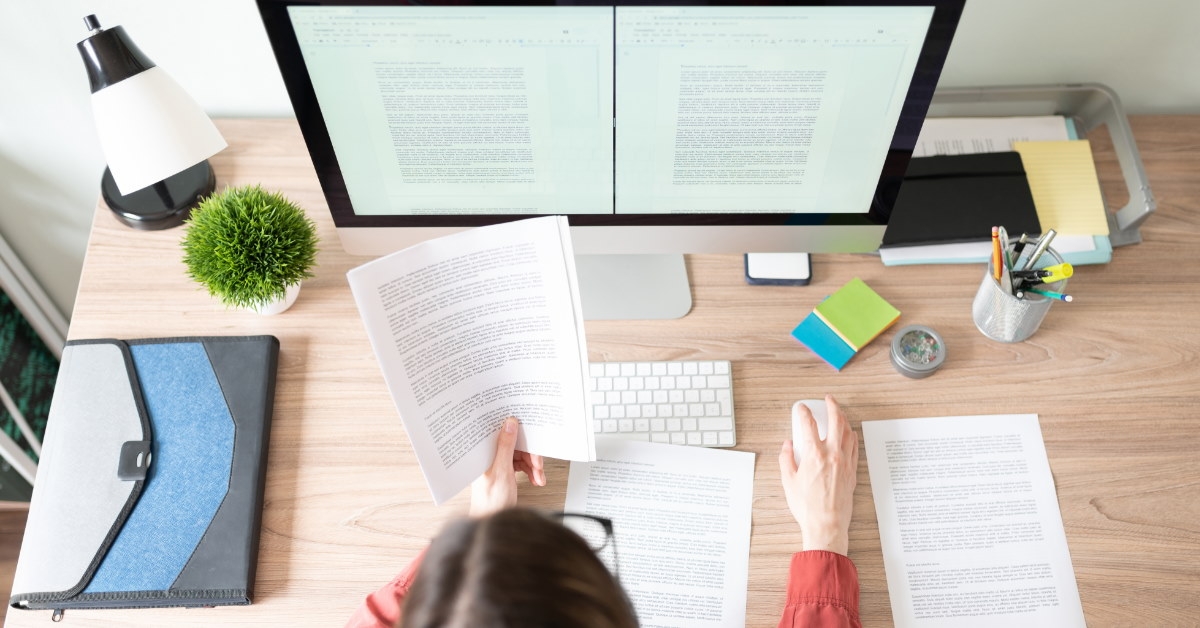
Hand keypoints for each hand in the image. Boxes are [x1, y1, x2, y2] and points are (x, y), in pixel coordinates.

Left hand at [469, 416, 545, 516]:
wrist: (492, 521)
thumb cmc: (490, 502)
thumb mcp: (501, 471)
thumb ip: (505, 446)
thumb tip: (510, 424)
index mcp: (484, 453)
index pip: (501, 433)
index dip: (516, 431)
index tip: (529, 432)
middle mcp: (490, 456)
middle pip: (515, 445)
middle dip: (529, 455)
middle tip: (537, 464)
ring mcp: (497, 464)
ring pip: (521, 455)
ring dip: (533, 465)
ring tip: (538, 476)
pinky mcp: (505, 472)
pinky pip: (521, 465)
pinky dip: (531, 471)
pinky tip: (535, 479)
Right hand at [778, 394, 857, 554]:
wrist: (827, 524)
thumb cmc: (807, 506)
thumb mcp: (788, 481)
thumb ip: (786, 458)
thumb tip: (787, 445)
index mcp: (814, 455)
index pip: (808, 424)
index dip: (804, 412)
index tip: (801, 408)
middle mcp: (832, 455)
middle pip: (836, 421)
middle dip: (832, 406)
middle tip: (828, 399)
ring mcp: (845, 462)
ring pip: (848, 432)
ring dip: (843, 419)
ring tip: (839, 413)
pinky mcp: (852, 471)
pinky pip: (854, 447)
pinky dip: (851, 436)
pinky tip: (849, 434)